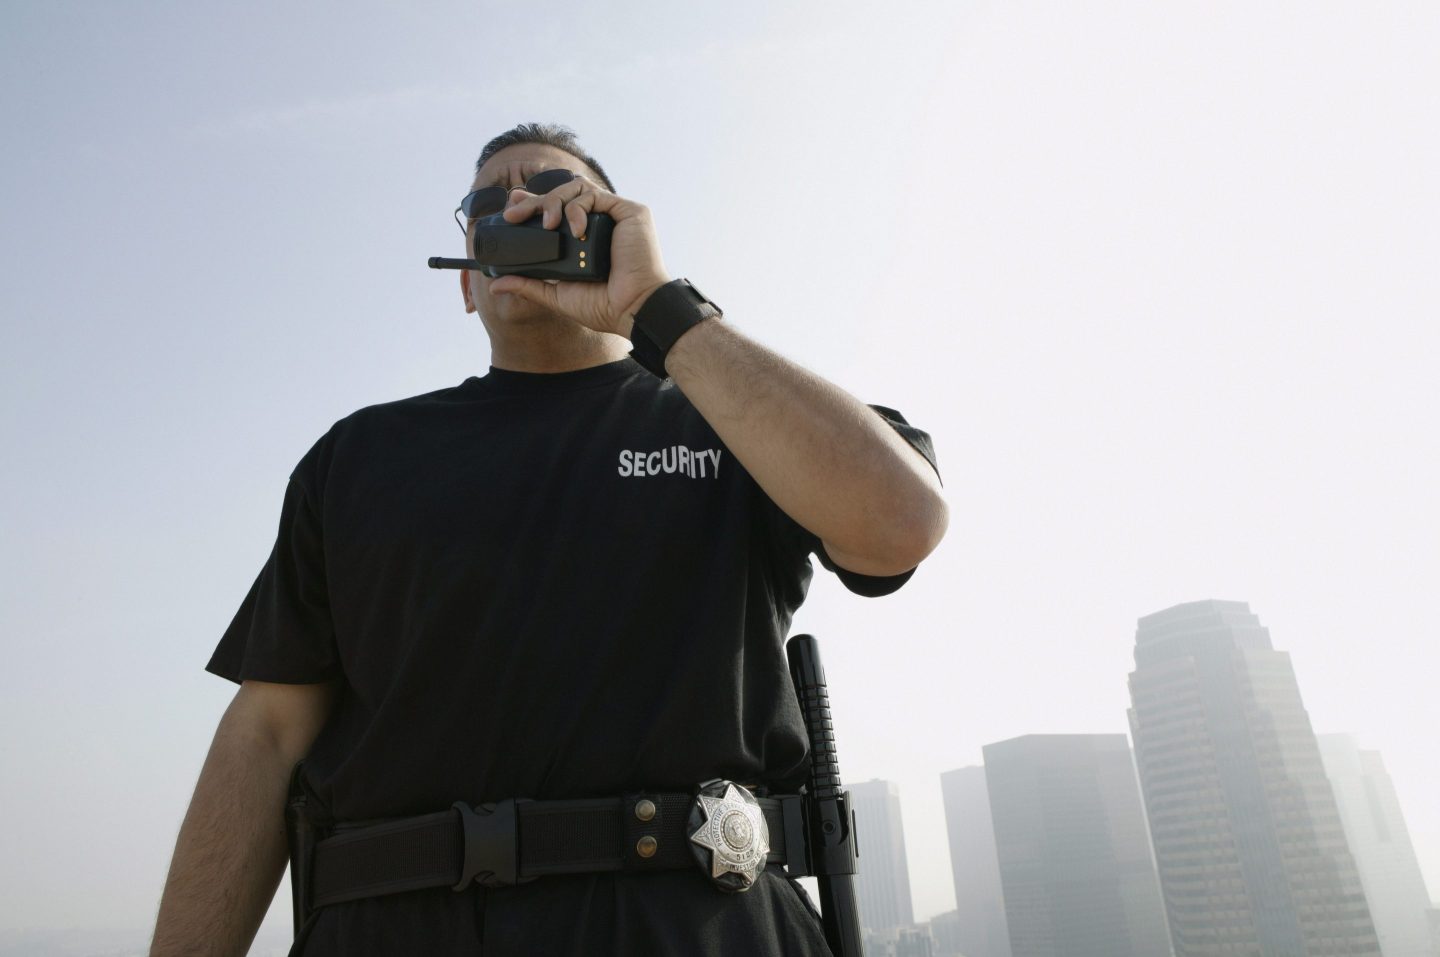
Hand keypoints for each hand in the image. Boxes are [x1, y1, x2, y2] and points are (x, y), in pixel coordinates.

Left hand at [487, 176, 670, 337]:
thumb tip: (496, 284)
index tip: (512, 210)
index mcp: (585, 239)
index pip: (556, 211)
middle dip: (535, 201)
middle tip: (514, 214)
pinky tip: (576, 229)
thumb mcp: (557, 294)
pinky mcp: (630, 211)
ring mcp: (614, 216)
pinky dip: (579, 207)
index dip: (533, 204)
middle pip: (562, 196)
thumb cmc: (604, 306)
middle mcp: (600, 224)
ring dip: (554, 201)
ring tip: (548, 224)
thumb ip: (529, 285)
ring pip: (576, 189)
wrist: (632, 309)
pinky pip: (595, 194)